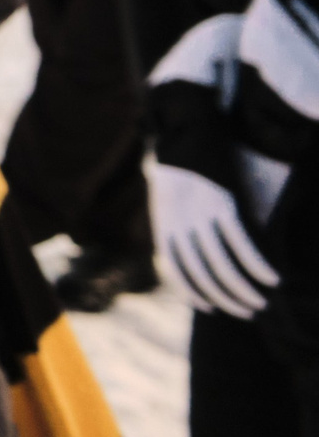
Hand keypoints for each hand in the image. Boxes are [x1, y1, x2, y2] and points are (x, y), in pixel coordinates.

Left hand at [152, 163, 278, 317]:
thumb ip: (181, 223)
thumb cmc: (184, 161)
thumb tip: (198, 249)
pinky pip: (241, 242)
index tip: (210, 309)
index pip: (175, 270)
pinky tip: (271, 278)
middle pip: (200, 273)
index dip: (193, 293)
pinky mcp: (222, 202)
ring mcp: (199, 214)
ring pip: (221, 263)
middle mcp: (178, 223)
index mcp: (164, 223)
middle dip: (224, 298)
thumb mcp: (171, 196)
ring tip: (261, 303)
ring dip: (242, 288)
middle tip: (247, 312)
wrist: (186, 125)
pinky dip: (256, 264)